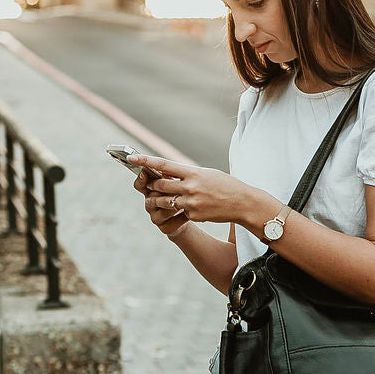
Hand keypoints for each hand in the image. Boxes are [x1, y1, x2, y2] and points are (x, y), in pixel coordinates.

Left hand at [128, 156, 271, 228]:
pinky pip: (179, 212)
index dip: (145, 161)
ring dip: (161, 199)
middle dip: (154, 185)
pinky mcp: (193, 215)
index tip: (132, 158)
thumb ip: (189, 174)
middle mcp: (190, 186)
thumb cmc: (226, 185)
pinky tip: (194, 208)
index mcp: (193, 172)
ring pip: (165, 200)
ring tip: (166, 198)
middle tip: (153, 184)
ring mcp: (191, 202)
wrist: (242, 203)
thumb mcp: (207, 173)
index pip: (164, 164)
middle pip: (160, 184)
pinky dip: (181, 210)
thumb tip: (171, 172)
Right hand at [132, 164, 188, 237]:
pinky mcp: (165, 227)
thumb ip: (169, 178)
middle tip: (176, 185)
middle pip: (152, 194)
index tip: (144, 172)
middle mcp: (150, 203)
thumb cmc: (181, 195)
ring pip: (163, 206)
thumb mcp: (176, 184)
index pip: (140, 184)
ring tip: (186, 198)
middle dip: (164, 189)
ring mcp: (155, 216)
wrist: (189, 217)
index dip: (140, 178)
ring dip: (175, 201)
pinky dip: (183, 214)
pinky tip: (192, 211)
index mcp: (150, 190)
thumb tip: (168, 171)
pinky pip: (173, 219)